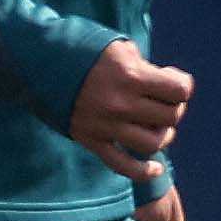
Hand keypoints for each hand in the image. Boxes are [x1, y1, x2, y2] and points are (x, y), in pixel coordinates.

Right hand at [67, 39, 193, 182]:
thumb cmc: (84, 50)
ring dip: (163, 136)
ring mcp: (105, 126)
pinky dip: (143, 172)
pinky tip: (155, 169)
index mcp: (130, 76)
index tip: (172, 80)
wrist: (38, 63)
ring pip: (152, 143)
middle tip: (162, 100)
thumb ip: (146, 67)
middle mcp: (120, 104)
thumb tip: (165, 86)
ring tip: (158, 127)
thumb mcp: (119, 48)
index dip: (182, 85)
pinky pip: (123, 165)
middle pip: (170, 117)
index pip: (180, 91)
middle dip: (173, 108)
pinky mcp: (91, 140)